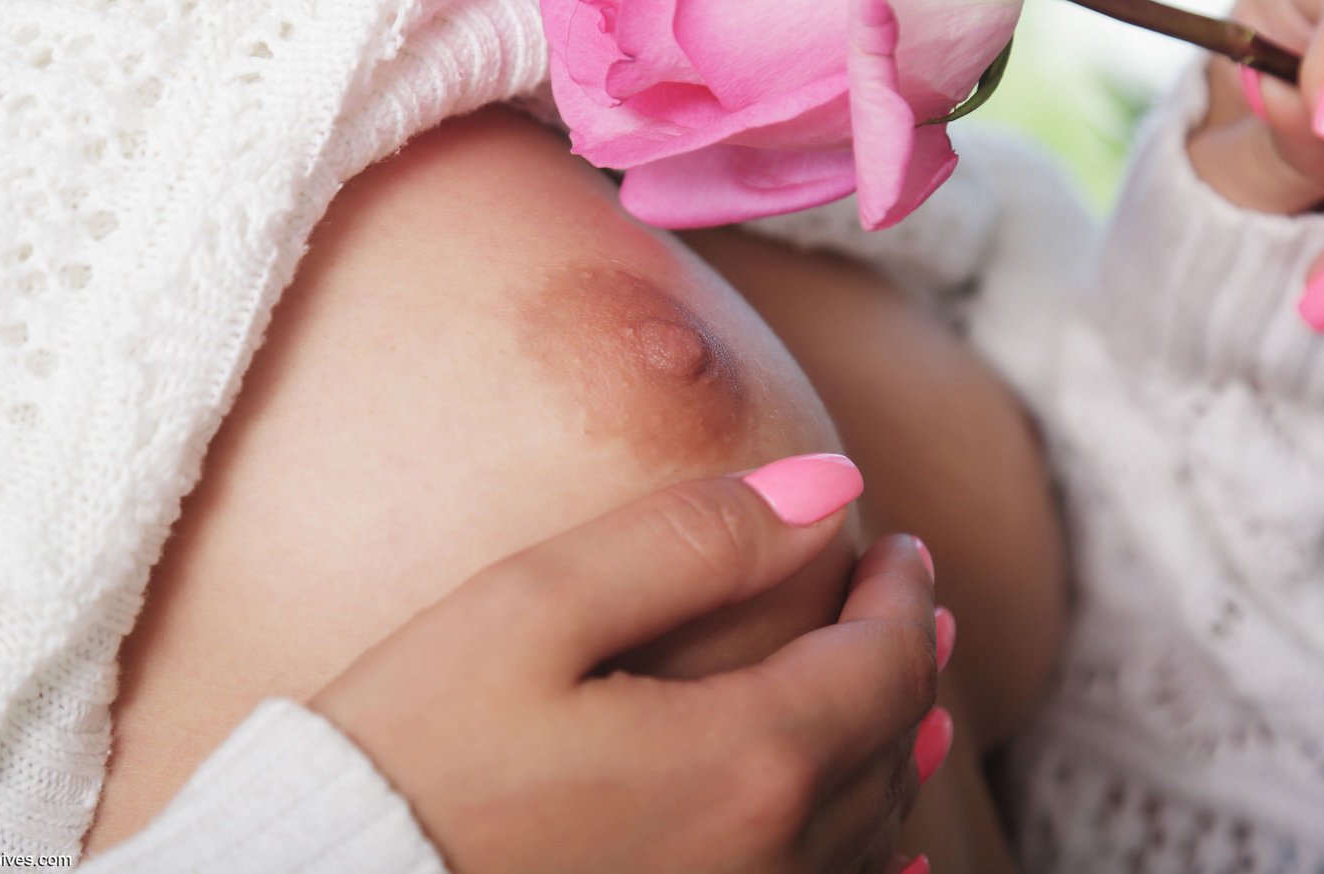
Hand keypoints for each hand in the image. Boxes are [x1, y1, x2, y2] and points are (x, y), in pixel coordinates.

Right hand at [309, 454, 938, 873]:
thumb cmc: (408, 757)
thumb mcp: (531, 611)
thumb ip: (689, 541)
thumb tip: (828, 486)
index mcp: (743, 758)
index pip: (882, 665)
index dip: (903, 597)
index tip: (899, 546)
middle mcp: (769, 858)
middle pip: (888, 748)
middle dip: (907, 662)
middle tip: (909, 605)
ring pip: (874, 835)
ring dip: (902, 753)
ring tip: (916, 704)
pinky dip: (881, 864)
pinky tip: (900, 856)